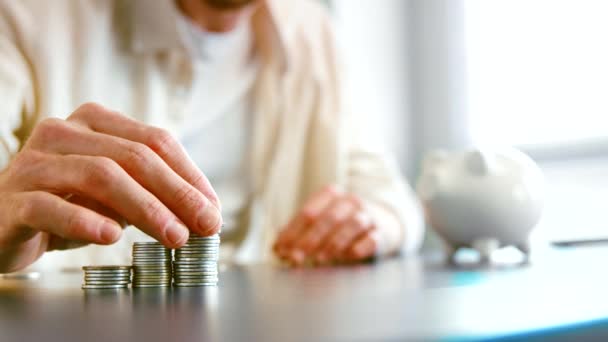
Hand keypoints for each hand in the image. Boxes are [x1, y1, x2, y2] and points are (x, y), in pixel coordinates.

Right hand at [0, 103, 221, 271]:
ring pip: (99, 176)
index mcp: (94, 122)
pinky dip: (85, 220)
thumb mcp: (115, 191)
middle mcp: (63, 133)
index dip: (189, 175)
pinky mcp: (13, 199)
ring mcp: (35, 163)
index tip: (213, 208)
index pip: (155, 141)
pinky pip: (51, 207)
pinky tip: (111, 236)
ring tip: (174, 236)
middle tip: (205, 224)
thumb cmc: (68, 202)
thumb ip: (150, 190)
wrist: (1, 220)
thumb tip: (204, 212)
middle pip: (133, 156)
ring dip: (145, 208)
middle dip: (176, 193)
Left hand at [273, 186, 380, 265]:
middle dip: (309, 240)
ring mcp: (368, 216)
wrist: (383, 224)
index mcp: (332, 195)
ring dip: (333, 243)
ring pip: (351, 225)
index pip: (308, 212)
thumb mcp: (322, 221)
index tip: (280, 249)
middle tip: (296, 258)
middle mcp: (351, 202)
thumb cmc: (343, 224)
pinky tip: (346, 257)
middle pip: (327, 219)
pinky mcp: (382, 233)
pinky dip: (357, 249)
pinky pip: (371, 240)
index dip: (292, 232)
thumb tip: (277, 248)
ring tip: (320, 259)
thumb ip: (300, 232)